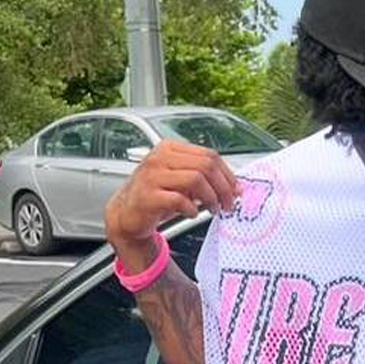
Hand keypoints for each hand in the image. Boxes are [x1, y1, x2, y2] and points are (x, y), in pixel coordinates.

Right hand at [104, 139, 240, 247]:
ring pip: (196, 179)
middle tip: (228, 205)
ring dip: (211, 198)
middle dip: (223, 188)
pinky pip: (180, 200)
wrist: (127, 214)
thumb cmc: (157, 197)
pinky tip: (191, 214)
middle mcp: (160, 158)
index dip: (228, 174)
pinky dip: (191, 209)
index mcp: (170, 149)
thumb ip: (203, 179)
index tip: (236, 191)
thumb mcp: (181, 182)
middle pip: (206, 165)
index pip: (209, 155)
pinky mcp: (148, 196)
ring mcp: (152, 176)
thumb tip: (235, 187)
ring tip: (212, 210)